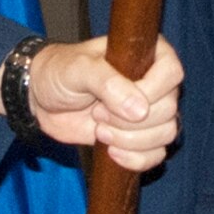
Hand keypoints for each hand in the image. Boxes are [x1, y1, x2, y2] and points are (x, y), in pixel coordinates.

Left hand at [11, 35, 184, 171]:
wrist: (41, 99)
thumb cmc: (60, 72)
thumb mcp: (78, 69)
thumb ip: (107, 83)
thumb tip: (140, 111)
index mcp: (147, 53)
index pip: (172, 74)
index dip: (150, 92)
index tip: (113, 101)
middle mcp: (154, 81)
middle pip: (169, 109)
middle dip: (130, 121)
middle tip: (98, 113)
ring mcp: (149, 111)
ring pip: (166, 134)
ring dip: (131, 140)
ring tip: (99, 130)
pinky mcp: (140, 136)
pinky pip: (157, 155)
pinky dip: (136, 159)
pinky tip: (111, 152)